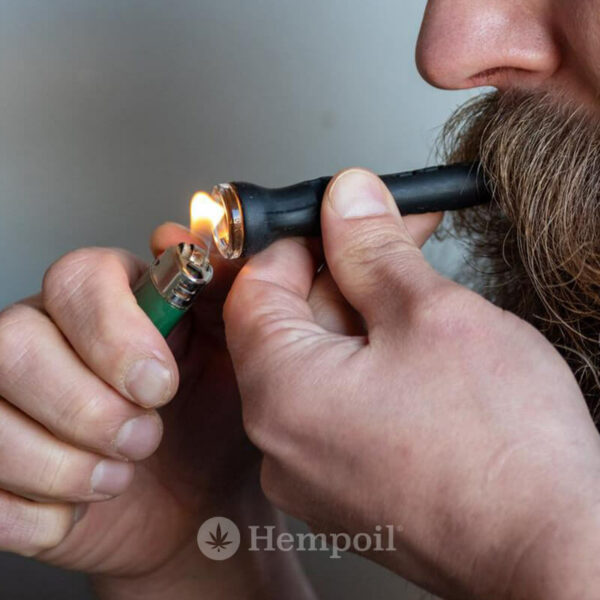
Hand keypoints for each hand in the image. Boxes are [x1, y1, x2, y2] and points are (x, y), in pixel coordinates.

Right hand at [0, 226, 312, 598]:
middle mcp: (51, 343)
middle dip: (86, 406)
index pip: (77, 278)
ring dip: (62, 464)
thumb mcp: (237, 351)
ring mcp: (15, 406)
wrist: (205, 499)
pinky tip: (82, 509)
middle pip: (13, 343)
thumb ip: (221, 287)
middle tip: (145, 437)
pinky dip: (38, 515)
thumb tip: (182, 235)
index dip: (111, 331)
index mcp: (110, 304)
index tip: (160, 384)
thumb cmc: (218, 421)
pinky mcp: (0, 471)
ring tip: (118, 477)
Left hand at [224, 168, 599, 599]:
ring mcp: (313, 472)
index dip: (298, 241)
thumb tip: (346, 198)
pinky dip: (371, 368)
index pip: (253, 288)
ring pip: (321, 364)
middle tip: (397, 243)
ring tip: (423, 298)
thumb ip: (372, 249)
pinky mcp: (346, 488)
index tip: (341, 220)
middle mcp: (281, 442)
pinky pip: (341, 407)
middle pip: (290, 325)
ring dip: (366, 318)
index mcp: (281, 393)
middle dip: (344, 275)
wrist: (552, 551)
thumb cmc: (501, 452)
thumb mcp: (430, 314)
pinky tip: (420, 356)